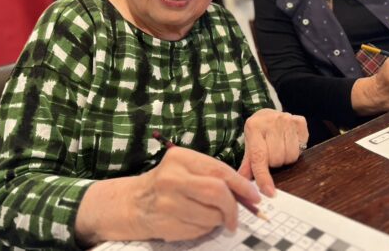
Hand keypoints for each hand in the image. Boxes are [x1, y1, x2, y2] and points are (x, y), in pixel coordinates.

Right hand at [75, 147, 259, 244]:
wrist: (133, 202)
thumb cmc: (169, 183)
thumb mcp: (188, 169)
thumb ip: (216, 176)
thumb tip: (249, 194)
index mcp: (181, 158)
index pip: (219, 171)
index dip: (242, 185)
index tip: (255, 196)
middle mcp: (172, 178)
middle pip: (217, 192)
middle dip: (233, 207)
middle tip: (237, 216)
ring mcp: (167, 202)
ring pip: (211, 215)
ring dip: (219, 220)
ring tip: (212, 217)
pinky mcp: (165, 223)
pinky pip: (199, 230)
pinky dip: (206, 229)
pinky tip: (196, 222)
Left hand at [238, 109, 307, 196]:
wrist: (267, 114)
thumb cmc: (258, 133)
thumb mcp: (249, 146)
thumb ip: (247, 165)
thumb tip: (242, 183)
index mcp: (254, 127)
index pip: (259, 157)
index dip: (264, 176)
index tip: (269, 192)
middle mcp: (270, 121)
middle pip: (277, 159)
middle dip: (274, 163)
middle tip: (271, 154)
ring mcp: (287, 120)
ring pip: (291, 156)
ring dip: (286, 158)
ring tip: (280, 148)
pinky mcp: (300, 121)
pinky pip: (302, 148)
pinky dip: (297, 149)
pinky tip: (290, 141)